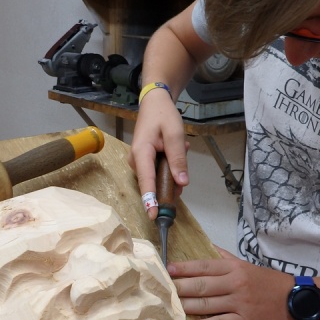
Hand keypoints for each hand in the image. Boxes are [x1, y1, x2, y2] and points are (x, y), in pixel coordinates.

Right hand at [128, 90, 188, 219]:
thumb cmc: (163, 116)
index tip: (154, 216)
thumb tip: (182, 183)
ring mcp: (139, 163)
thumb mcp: (175, 134)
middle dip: (173, 175)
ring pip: (159, 177)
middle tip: (183, 149)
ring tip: (180, 145)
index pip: (147, 181)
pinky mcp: (144, 162)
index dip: (151, 200)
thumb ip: (178, 159)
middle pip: (155, 182)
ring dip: (173, 166)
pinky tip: (175, 147)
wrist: (154, 103)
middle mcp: (136, 161)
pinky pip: (159, 172)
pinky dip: (170, 163)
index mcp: (141, 153)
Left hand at [168, 247, 295, 319]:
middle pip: (201, 285)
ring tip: (168, 308)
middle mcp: (234, 284)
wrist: (296, 299)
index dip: (183, 268)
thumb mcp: (248, 265)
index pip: (203, 266)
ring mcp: (239, 303)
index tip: (166, 269)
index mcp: (234, 269)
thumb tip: (211, 248)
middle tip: (160, 290)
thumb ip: (227, 258)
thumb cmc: (270, 282)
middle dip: (179, 288)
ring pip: (207, 304)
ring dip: (186, 306)